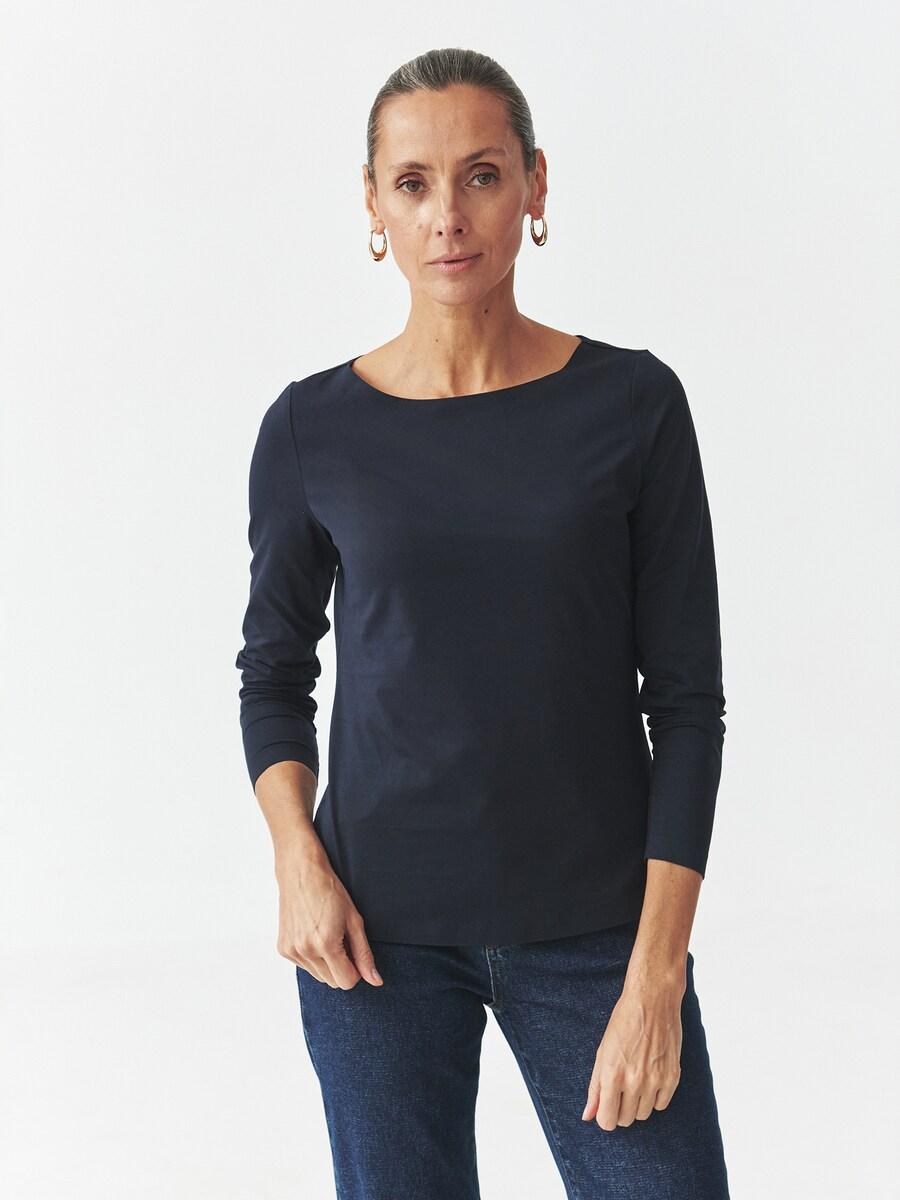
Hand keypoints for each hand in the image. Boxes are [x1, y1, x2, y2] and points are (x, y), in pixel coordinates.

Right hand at [275, 848, 382, 989]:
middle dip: (342, 967)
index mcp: (325, 944)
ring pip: (318, 976)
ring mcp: (291, 951)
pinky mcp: (283, 949)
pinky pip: (305, 966)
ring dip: (327, 963)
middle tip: (341, 939)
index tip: (355, 952)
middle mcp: (305, 950)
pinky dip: (312, 957)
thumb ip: (364, 954)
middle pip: (332, 982)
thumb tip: (375, 981)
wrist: (301, 872)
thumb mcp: (354, 920)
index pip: (346, 982)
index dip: (356, 971)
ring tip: (326, 934)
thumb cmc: (330, 891)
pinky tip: (313, 934)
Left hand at [581, 967, 685, 1129]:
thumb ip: (595, 1087)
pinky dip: (655, 1097)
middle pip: (625, 1120)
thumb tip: (587, 1116)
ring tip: (636, 1078)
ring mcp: (655, 1080)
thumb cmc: (624, 1022)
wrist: (652, 1000)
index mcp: (612, 1074)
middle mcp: (634, 1081)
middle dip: (620, 1109)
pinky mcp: (673, 1077)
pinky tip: (651, 1077)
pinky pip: (661, 1106)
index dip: (605, 1116)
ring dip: (638, 1103)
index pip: (607, 1120)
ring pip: (643, 1115)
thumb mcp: (602, 1052)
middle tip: (621, 1088)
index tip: (607, 1106)